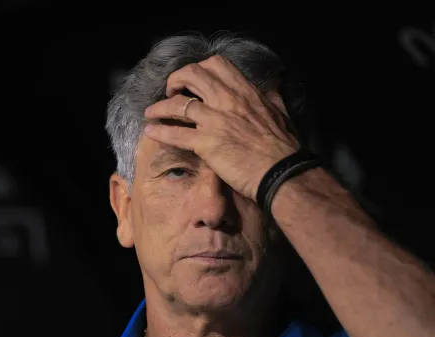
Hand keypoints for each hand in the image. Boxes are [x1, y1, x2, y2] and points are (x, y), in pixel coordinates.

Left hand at [143, 55, 299, 199]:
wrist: (281, 173)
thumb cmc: (284, 148)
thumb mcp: (281, 114)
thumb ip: (273, 99)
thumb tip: (272, 89)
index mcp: (245, 92)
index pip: (216, 65)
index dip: (199, 69)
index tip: (194, 81)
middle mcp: (227, 101)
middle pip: (192, 75)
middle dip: (176, 80)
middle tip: (171, 91)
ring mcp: (215, 121)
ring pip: (177, 104)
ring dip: (159, 107)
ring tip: (151, 113)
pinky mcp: (206, 144)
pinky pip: (175, 134)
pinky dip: (159, 132)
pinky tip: (150, 132)